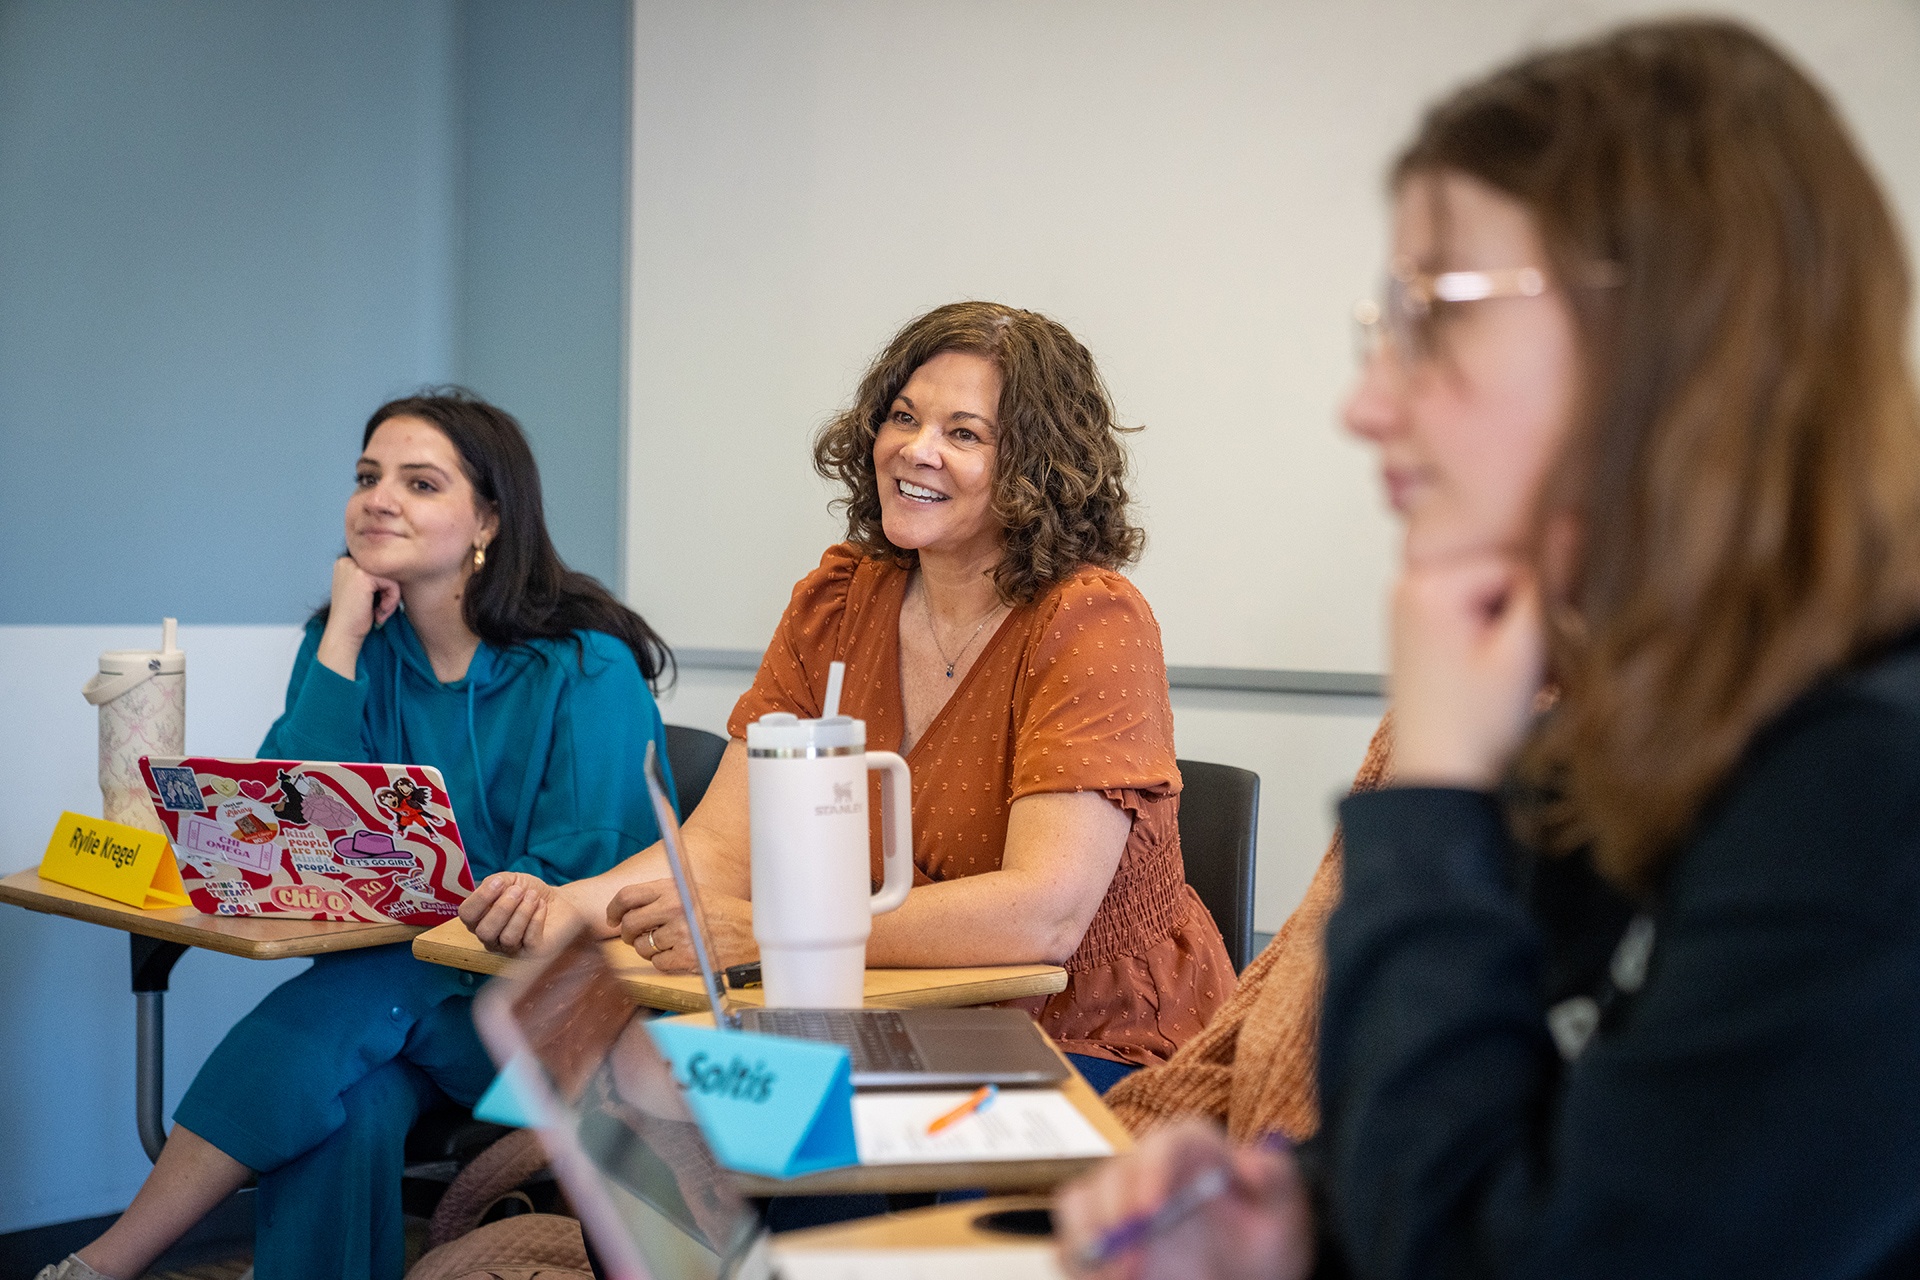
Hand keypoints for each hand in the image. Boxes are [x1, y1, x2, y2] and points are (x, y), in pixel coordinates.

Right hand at [317, 556, 401, 678]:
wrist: (343, 634)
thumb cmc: (356, 617)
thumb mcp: (364, 591)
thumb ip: (375, 577)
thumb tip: (398, 566)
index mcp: (346, 563)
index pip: (380, 568)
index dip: (383, 588)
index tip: (373, 604)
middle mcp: (347, 561)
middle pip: (386, 571)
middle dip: (388, 593)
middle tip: (378, 610)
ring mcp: (353, 567)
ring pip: (391, 577)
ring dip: (391, 599)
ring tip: (378, 612)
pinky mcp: (363, 577)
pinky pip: (392, 584)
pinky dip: (391, 601)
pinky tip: (378, 612)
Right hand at [460, 872, 577, 954]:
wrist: (560, 902)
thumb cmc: (530, 892)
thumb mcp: (511, 880)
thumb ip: (496, 881)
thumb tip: (492, 885)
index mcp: (479, 919)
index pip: (467, 915)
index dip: (480, 898)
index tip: (499, 882)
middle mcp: (491, 938)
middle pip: (485, 931)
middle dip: (503, 907)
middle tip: (519, 891)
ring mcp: (511, 949)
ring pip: (507, 938)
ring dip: (522, 912)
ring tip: (533, 897)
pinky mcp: (532, 953)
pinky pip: (529, 939)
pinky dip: (536, 918)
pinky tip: (541, 906)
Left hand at [608, 878, 756, 972]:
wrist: (751, 932)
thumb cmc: (722, 912)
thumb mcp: (692, 891)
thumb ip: (663, 895)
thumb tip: (629, 908)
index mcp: (673, 888)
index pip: (628, 896)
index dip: (613, 909)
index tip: (612, 919)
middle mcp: (674, 908)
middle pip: (629, 924)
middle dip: (626, 934)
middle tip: (632, 937)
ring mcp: (679, 933)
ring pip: (642, 947)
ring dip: (647, 950)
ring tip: (666, 944)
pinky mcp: (686, 956)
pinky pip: (658, 963)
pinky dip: (664, 961)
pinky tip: (679, 954)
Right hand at [1054, 1119, 1312, 1279]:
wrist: (1243, 1277)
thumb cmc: (1264, 1242)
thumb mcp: (1284, 1213)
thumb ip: (1277, 1180)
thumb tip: (1252, 1166)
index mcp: (1190, 1149)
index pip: (1164, 1145)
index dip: (1152, 1173)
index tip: (1152, 1210)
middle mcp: (1146, 1168)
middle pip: (1115, 1174)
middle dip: (1116, 1216)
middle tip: (1132, 1260)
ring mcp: (1118, 1203)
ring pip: (1082, 1204)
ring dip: (1091, 1239)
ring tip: (1121, 1277)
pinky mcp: (1100, 1238)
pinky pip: (1074, 1243)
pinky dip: (1082, 1262)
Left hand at [1389, 549, 1545, 787]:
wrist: (1440, 778)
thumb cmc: (1474, 729)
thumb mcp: (1524, 650)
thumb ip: (1548, 584)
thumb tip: (1569, 520)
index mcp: (1426, 584)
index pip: (1519, 565)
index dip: (1539, 610)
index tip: (1526, 654)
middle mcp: (1408, 584)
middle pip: (1502, 575)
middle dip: (1521, 616)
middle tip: (1512, 669)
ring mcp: (1409, 603)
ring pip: (1493, 593)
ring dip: (1510, 627)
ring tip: (1497, 674)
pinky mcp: (1418, 623)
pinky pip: (1474, 609)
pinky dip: (1491, 636)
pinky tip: (1485, 672)